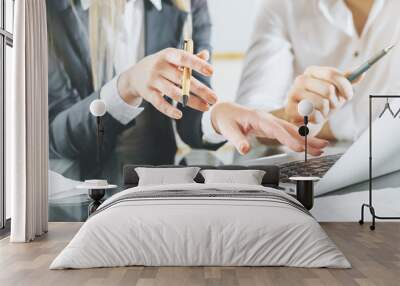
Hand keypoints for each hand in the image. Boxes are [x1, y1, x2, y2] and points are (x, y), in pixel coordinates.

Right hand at [117, 48, 216, 118]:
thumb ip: (190, 57)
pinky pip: (160, 103)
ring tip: (206, 107)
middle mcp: (159, 67)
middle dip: (200, 90)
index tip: (211, 71)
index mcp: (168, 55)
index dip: (197, 64)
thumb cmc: (161, 65)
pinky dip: (169, 110)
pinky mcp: (147, 94)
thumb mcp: (172, 59)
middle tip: (215, 98)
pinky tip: (180, 115)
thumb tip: (206, 54)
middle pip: (182, 79)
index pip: (184, 58)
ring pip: (174, 93)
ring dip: (192, 101)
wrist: (134, 75)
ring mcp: (152, 80)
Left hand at [211, 102, 328, 154]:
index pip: (276, 130)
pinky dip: (300, 139)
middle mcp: (268, 119)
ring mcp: (272, 122)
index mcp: (259, 118)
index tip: (298, 148)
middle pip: (290, 129)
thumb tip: (244, 149)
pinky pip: (288, 133)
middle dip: (307, 138)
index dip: (288, 139)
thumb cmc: (227, 120)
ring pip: (292, 131)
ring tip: (322, 148)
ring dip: (307, 139)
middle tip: (322, 146)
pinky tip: (309, 146)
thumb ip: (237, 139)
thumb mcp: (228, 130)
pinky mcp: (273, 127)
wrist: (226, 111)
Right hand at [285, 66, 361, 123]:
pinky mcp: (290, 109)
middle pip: (328, 89)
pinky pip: (313, 115)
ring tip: (322, 112)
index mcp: (312, 71)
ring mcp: (293, 93)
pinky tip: (313, 118)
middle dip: (335, 101)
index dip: (344, 86)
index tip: (349, 96)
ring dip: (327, 111)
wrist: (306, 119)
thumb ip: (347, 81)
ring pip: (322, 103)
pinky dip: (318, 119)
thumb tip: (362, 73)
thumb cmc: (322, 102)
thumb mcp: (336, 91)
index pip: (331, 74)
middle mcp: (300, 79)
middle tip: (333, 106)